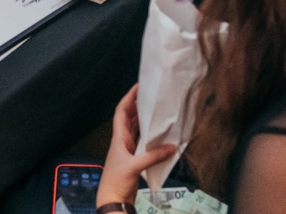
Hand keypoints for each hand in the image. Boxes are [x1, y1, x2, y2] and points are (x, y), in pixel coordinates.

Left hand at [96, 85, 178, 206]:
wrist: (113, 198)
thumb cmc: (116, 180)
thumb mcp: (134, 166)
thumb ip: (153, 156)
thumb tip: (171, 147)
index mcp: (119, 138)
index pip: (121, 112)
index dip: (128, 98)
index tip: (137, 88)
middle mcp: (123, 141)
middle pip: (129, 118)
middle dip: (138, 106)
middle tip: (151, 97)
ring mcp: (128, 150)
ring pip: (136, 130)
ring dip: (144, 121)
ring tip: (156, 111)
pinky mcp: (135, 160)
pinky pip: (143, 143)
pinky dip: (150, 138)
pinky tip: (159, 137)